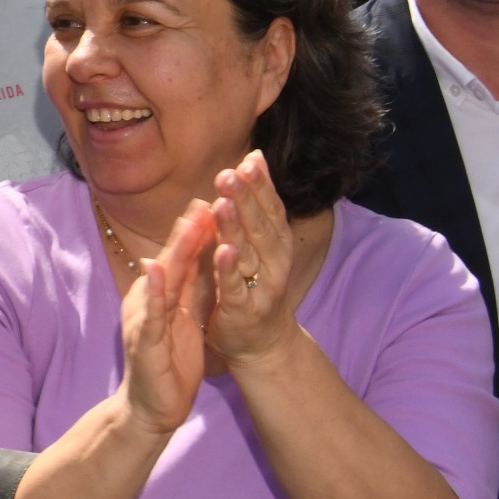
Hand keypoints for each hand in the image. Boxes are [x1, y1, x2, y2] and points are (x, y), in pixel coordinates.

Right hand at [114, 200, 216, 435]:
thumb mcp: (184, 317)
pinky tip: (157, 269)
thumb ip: (189, 286)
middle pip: (172, 258)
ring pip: (160, 278)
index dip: (199, 229)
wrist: (151, 408)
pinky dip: (154, 289)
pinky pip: (150, 312)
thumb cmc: (170, 362)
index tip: (218, 199)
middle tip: (207, 197)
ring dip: (173, 249)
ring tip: (188, 222)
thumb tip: (202, 253)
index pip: (183, 256)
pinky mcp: (143, 340)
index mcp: (163, 294)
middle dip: (189, 229)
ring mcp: (143, 317)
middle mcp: (148, 298)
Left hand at [204, 151, 304, 367]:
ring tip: (223, 202)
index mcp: (276, 243)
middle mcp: (274, 263)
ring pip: (248, 254)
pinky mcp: (241, 309)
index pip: (271, 208)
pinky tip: (222, 250)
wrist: (262, 342)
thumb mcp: (257, 241)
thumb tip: (254, 156)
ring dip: (235, 227)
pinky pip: (235, 287)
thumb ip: (255, 203)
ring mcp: (260, 287)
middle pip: (260, 227)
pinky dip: (229, 268)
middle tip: (230, 174)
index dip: (261, 185)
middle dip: (246, 200)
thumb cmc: (256, 283)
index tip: (248, 159)